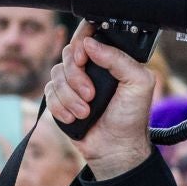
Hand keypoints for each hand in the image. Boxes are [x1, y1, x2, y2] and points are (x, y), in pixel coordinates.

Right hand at [45, 21, 155, 180]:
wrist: (116, 149)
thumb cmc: (131, 118)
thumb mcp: (138, 83)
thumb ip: (119, 59)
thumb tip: (90, 43)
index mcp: (109, 59)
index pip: (88, 36)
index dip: (80, 43)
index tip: (83, 58)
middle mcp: (90, 68)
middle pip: (67, 55)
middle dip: (76, 77)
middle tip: (91, 95)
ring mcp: (74, 84)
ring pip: (56, 75)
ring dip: (69, 97)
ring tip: (85, 112)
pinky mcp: (61, 100)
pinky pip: (49, 93)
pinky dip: (60, 107)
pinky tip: (74, 118)